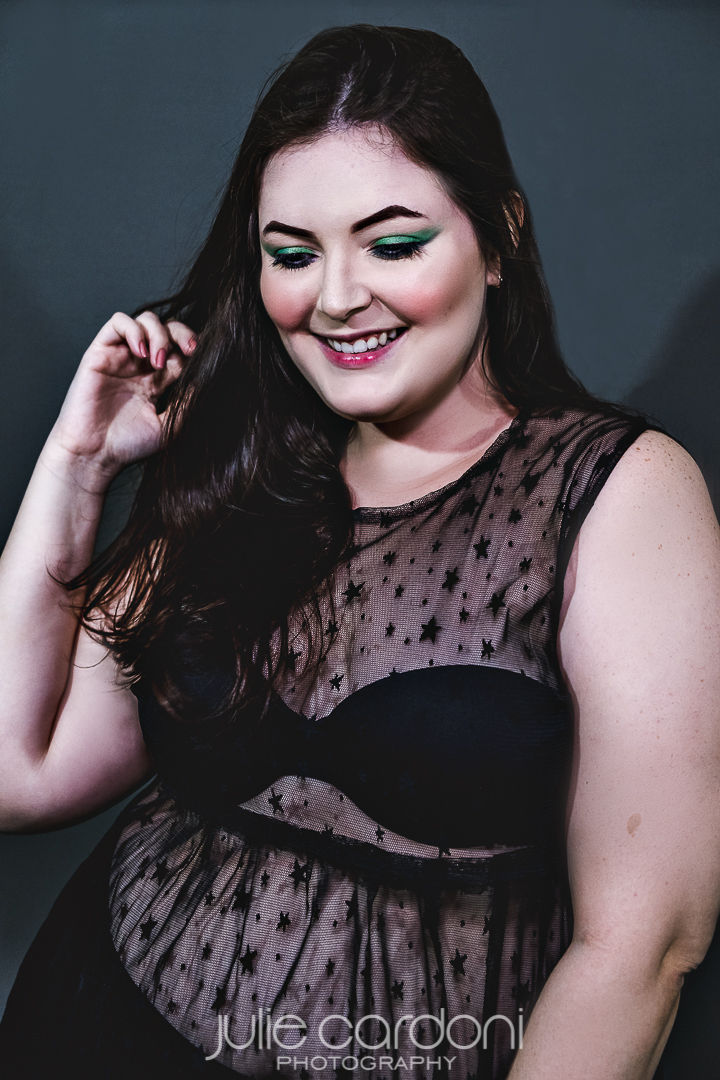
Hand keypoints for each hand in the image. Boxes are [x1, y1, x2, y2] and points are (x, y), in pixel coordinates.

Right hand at [46, 310, 195, 487]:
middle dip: (182, 333)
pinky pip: (117, 323)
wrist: (94, 455)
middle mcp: (141, 365)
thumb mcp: (169, 425)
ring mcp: (121, 357)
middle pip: (167, 330)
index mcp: (159, 380)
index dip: (193, 348)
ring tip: (157, 360)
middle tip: (190, 350)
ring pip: (145, 321)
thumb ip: (187, 402)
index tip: (203, 357)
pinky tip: (141, 351)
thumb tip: (205, 379)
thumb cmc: (128, 445)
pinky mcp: (100, 353)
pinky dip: (133, 329)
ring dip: (158, 333)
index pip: (181, 351)